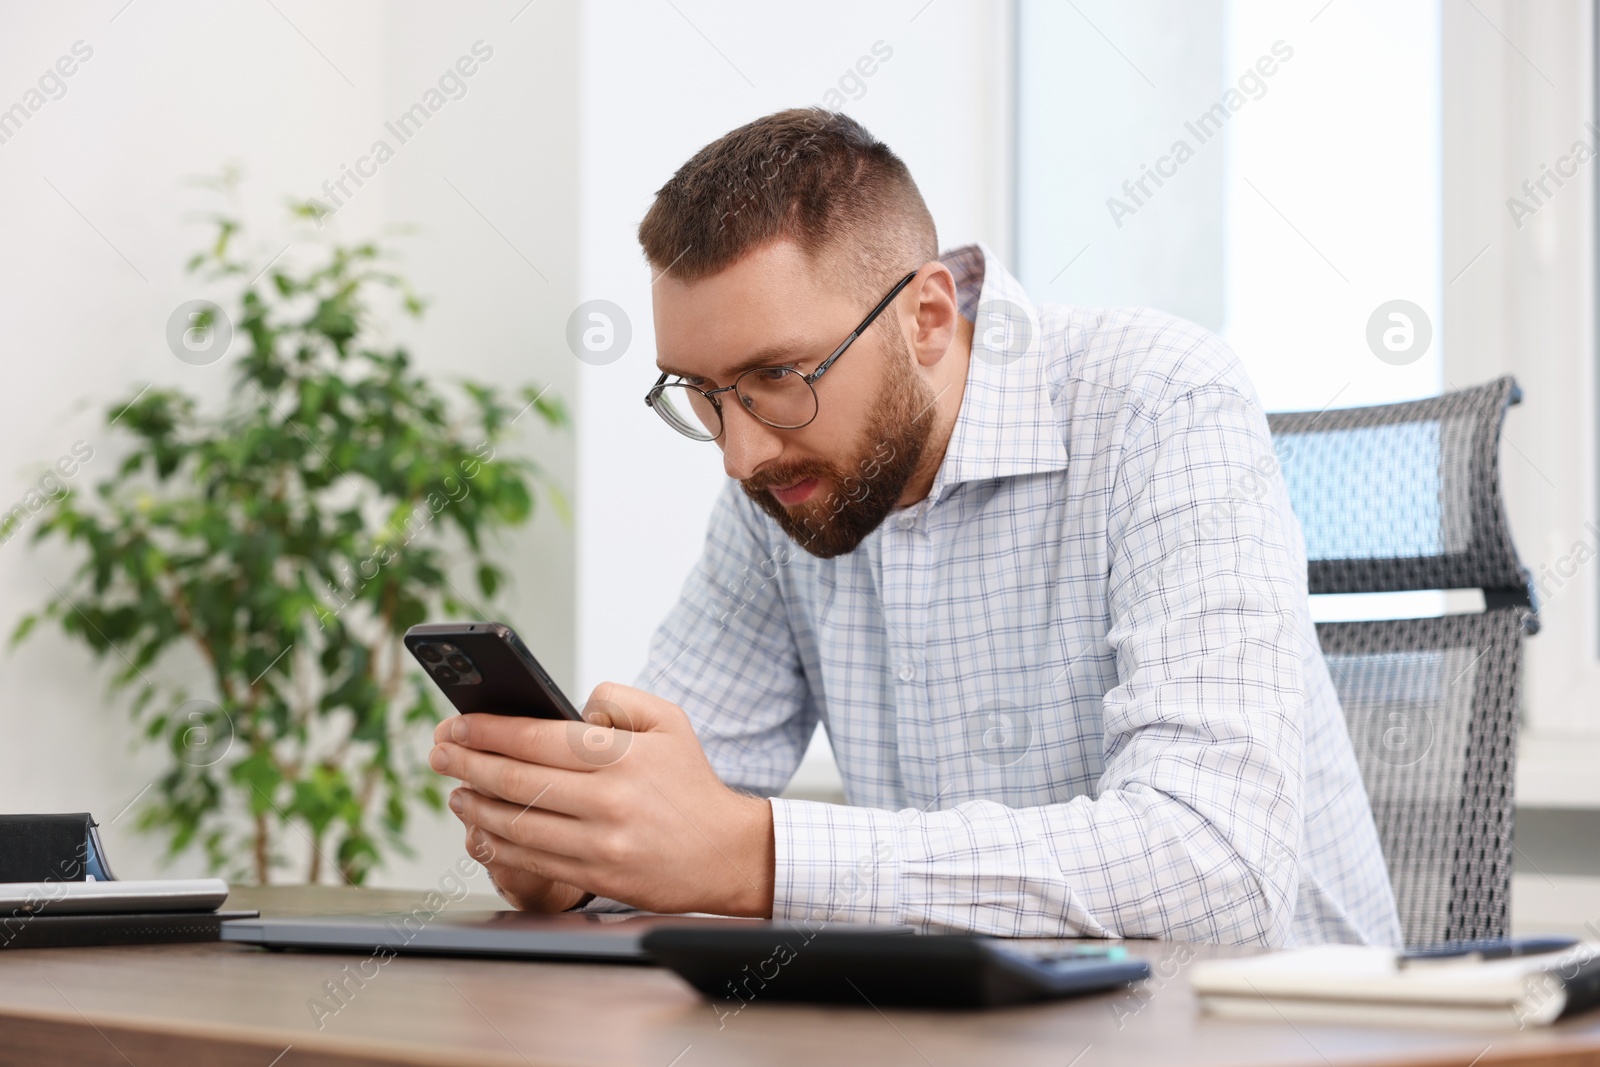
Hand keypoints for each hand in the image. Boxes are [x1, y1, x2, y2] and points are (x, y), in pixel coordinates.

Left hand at [429, 682, 774, 916]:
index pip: (537, 737)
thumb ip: (616, 698)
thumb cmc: (690, 783)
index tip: (458, 723)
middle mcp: (608, 799)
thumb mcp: (668, 721)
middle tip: (440, 751)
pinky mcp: (597, 875)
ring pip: (515, 823)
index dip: (488, 729)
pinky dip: (496, 843)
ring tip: (456, 790)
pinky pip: (530, 859)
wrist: (726, 852)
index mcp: (622, 755)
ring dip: (474, 805)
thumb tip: (568, 708)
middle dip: (466, 762)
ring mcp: (600, 842)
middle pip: (516, 779)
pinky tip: (481, 828)